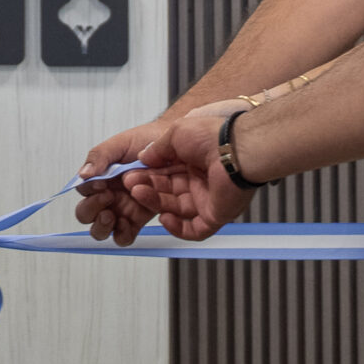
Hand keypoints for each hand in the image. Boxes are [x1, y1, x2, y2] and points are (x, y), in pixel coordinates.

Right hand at [74, 116, 175, 244]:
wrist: (173, 146)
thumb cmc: (146, 141)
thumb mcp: (120, 143)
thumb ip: (100, 156)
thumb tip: (83, 174)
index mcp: (101, 177)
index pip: (84, 190)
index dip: (89, 190)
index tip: (101, 182)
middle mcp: (108, 195)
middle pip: (86, 214)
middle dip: (91, 209)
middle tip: (107, 197)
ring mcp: (123, 209)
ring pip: (102, 229)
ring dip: (102, 226)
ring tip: (111, 215)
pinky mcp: (138, 220)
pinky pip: (124, 236)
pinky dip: (122, 234)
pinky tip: (127, 223)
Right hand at [127, 117, 255, 241]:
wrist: (234, 150)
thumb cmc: (211, 136)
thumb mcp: (175, 134)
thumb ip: (157, 149)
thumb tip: (143, 158)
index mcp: (190, 162)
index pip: (163, 174)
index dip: (145, 176)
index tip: (129, 174)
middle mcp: (198, 180)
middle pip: (165, 193)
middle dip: (146, 189)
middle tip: (131, 184)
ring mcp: (206, 199)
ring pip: (174, 210)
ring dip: (154, 204)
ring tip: (139, 193)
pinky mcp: (214, 215)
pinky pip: (193, 230)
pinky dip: (177, 228)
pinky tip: (164, 218)